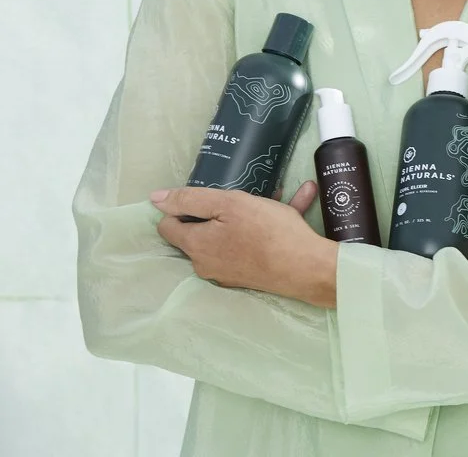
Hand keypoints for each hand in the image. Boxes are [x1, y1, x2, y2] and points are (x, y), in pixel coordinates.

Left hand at [150, 182, 337, 306]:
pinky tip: (296, 205)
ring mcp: (227, 273)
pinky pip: (250, 248)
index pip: (168, 225)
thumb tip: (155, 199)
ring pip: (230, 238)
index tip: (207, 196)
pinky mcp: (249, 277)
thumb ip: (191, 199)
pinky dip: (266, 230)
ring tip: (276, 197)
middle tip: (241, 197)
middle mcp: (205, 264)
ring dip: (248, 217)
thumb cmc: (267, 231)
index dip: (181, 207)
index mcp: (195, 245)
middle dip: (218, 212)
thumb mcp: (229, 204)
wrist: (307, 269)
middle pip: (200, 232)